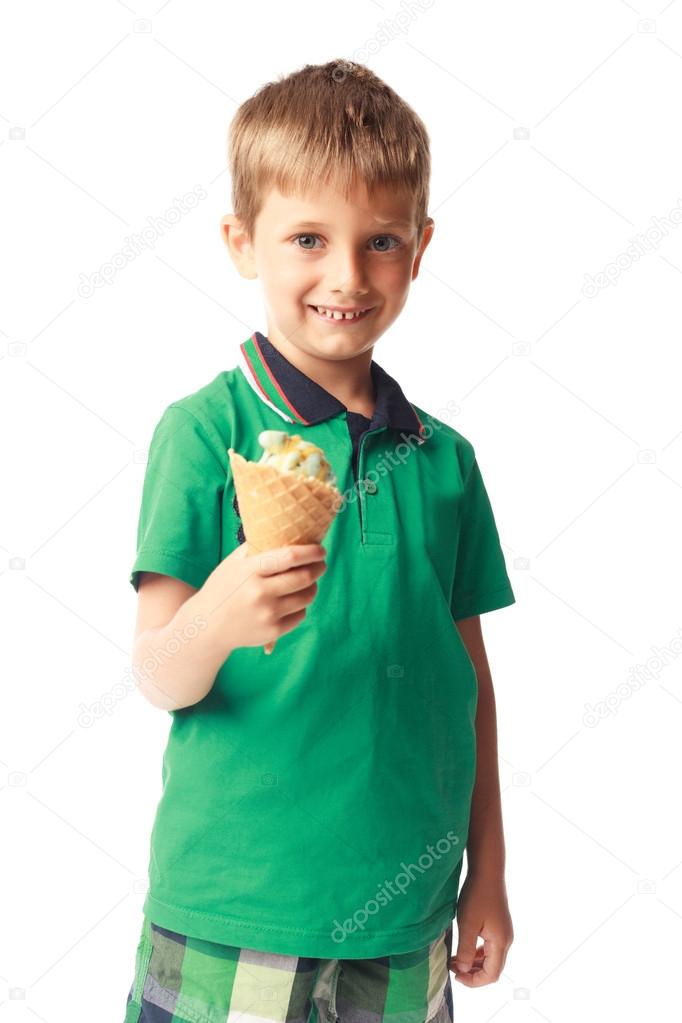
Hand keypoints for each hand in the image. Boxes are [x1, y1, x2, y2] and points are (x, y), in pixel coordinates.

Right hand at [202, 542, 327, 652]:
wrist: (206, 626)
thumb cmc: (223, 588)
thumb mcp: (233, 563)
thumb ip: (257, 548)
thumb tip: (288, 532)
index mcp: (250, 571)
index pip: (289, 557)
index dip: (311, 552)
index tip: (321, 550)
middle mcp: (259, 593)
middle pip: (304, 577)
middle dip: (318, 568)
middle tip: (320, 564)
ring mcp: (267, 614)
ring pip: (307, 597)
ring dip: (313, 587)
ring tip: (308, 582)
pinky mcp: (273, 631)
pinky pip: (301, 615)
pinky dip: (301, 606)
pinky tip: (293, 601)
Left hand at [450, 874, 513, 986]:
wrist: (487, 871)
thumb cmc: (477, 895)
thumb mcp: (467, 924)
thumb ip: (465, 949)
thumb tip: (462, 970)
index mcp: (501, 943)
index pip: (491, 974)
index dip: (474, 981)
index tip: (455, 976)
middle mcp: (506, 940)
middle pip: (493, 968)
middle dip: (473, 974)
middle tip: (453, 969)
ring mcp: (503, 932)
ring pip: (490, 958)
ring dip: (474, 963)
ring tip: (455, 960)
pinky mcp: (498, 925)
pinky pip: (489, 947)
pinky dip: (477, 953)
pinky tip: (463, 949)